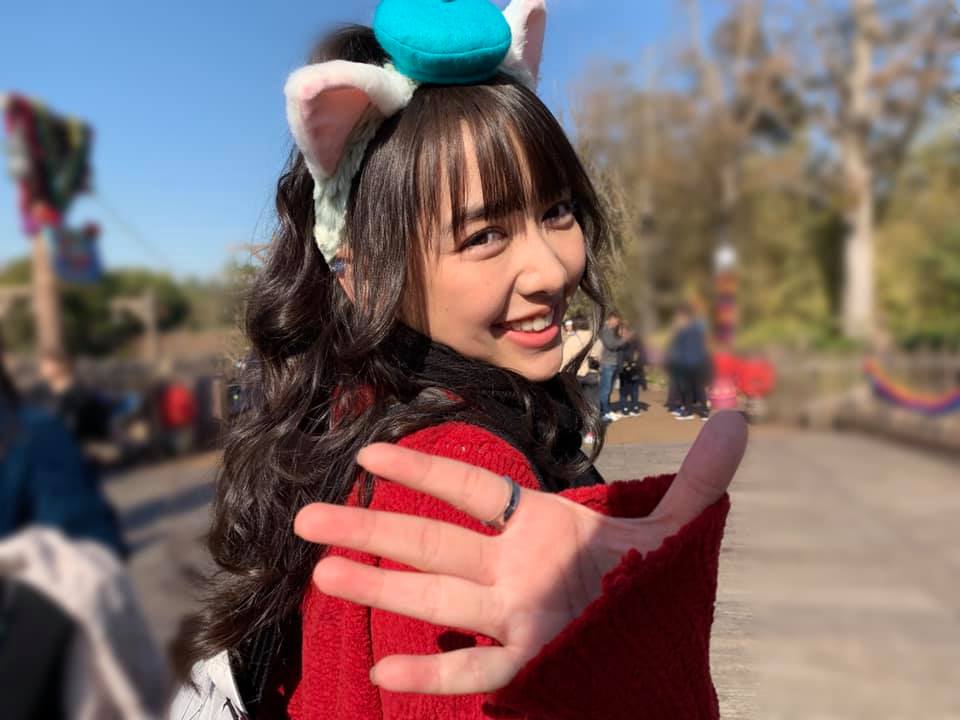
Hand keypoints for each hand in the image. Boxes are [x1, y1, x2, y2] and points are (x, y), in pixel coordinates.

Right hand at [294, 411, 746, 695]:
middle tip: (306, 518)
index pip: (472, 490)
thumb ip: (702, 473)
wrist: (668, 659)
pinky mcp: (526, 665)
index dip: (421, 470)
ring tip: (323, 572)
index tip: (370, 452)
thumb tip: (741, 414)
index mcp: (539, 529)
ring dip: (379, 587)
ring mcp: (512, 618)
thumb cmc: (658, 587)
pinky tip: (383, 672)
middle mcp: (513, 570)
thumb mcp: (681, 528)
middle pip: (430, 543)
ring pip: (434, 599)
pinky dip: (431, 672)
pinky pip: (469, 671)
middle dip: (370, 527)